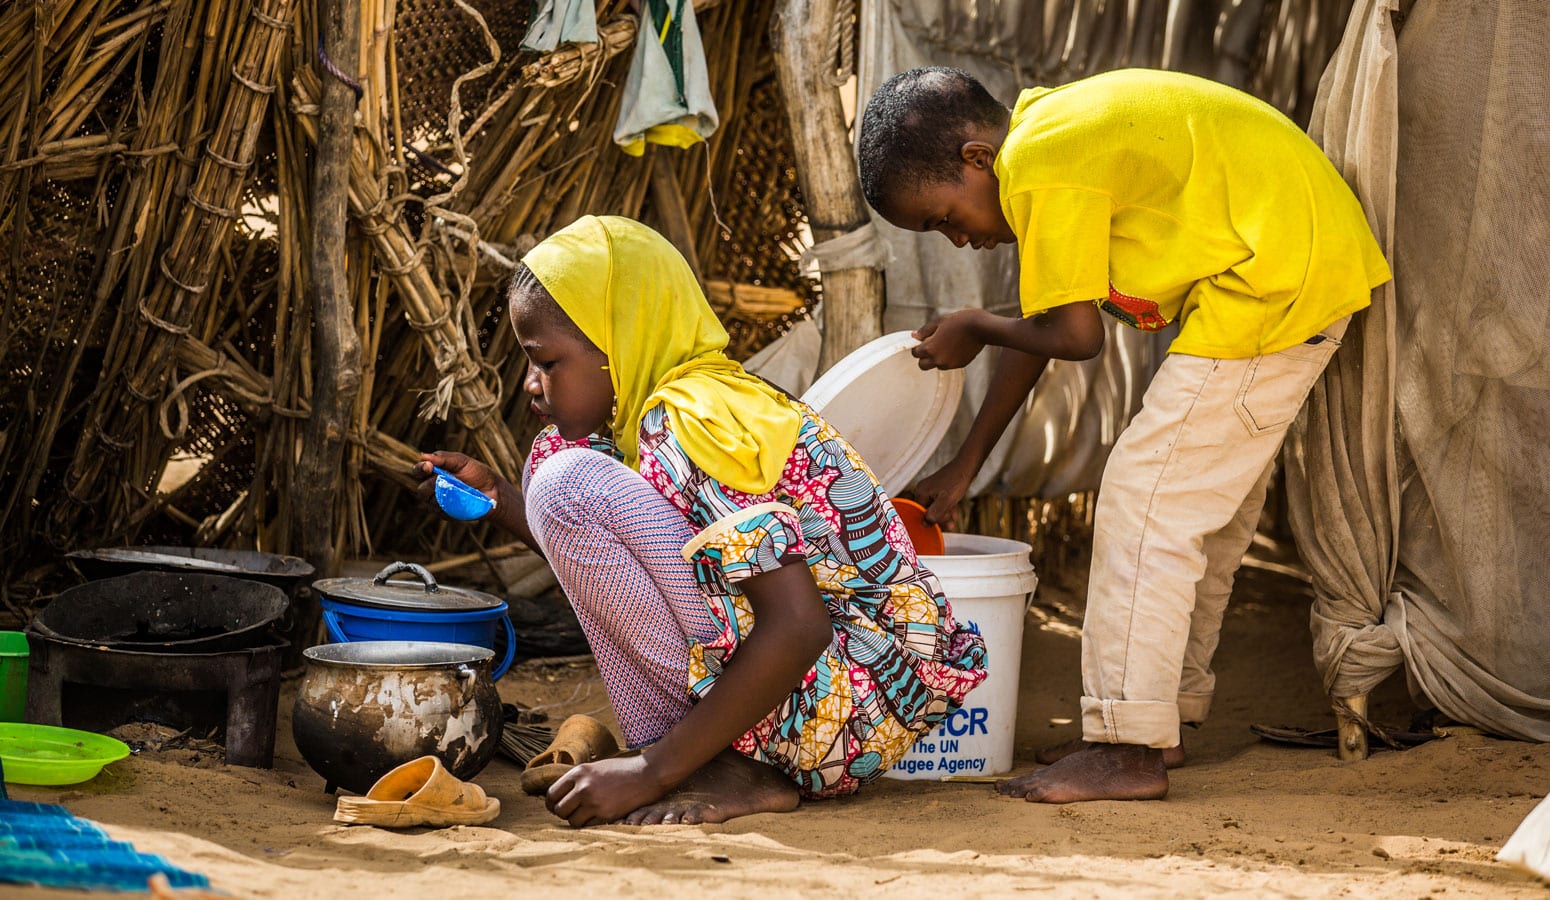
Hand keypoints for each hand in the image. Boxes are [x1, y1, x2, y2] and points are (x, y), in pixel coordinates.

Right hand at [411, 450, 497, 514]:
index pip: (419, 471)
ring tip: (455, 488)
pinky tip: (459, 499)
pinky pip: (442, 511)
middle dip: (429, 484)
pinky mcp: (446, 514)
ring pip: (430, 502)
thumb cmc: (477, 473)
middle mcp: (433, 488)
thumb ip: (443, 458)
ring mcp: (439, 503)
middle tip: (440, 479)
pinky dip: (449, 505)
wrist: (494, 490)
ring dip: (440, 495)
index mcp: (434, 473)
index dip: (420, 469)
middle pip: (421, 490)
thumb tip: (423, 455)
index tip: (428, 466)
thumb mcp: (462, 461)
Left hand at [545, 755, 668, 826]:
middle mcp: (583, 786)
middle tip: (574, 812)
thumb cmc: (622, 770)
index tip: (559, 806)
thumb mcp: (595, 768)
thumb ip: (578, 780)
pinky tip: (599, 816)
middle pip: (559, 810)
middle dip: (565, 813)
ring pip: (572, 821)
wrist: (647, 774)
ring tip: (588, 814)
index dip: (553, 803)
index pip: (552, 794)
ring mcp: (594, 801)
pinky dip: (591, 824)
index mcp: (578, 772)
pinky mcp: (605, 813)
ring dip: (577, 821)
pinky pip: (588, 826)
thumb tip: (561, 797)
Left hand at [911, 310, 987, 369]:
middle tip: (931, 346)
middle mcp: (938, 360)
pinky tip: (956, 345)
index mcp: (930, 348)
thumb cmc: (959, 321)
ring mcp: (949, 364)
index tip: (923, 341)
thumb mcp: (939, 322)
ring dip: (937, 358)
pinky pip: (949, 364)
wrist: (982, 328)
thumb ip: (925, 331)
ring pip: (937, 365)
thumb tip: (914, 336)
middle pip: (922, 365)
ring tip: (947, 343)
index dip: (917, 346)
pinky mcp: (960, 365)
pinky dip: (949, 358)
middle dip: (924, 357)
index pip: (915, 353)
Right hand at [913, 457, 976, 525]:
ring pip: (936, 506)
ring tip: (953, 522)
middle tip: (950, 524)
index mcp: (921, 492)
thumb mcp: (945, 502)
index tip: (940, 527)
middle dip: (940, 518)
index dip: (930, 521)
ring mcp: (931, 488)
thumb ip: (934, 514)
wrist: (967, 466)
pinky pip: (941, 501)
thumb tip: (924, 524)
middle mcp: (923, 489)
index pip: (921, 512)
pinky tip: (954, 514)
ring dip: (945, 515)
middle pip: (928, 510)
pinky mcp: (939, 487)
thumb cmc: (956, 482)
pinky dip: (947, 508)